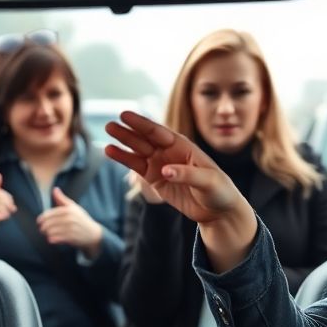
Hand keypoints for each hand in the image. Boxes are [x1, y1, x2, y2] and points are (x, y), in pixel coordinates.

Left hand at [38, 187, 103, 256]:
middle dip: (43, 227)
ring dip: (47, 233)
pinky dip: (52, 239)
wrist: (93, 233)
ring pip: (52, 231)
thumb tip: (55, 189)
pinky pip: (57, 238)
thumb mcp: (74, 207)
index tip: (39, 221)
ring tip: (47, 234)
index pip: (50, 214)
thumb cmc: (81, 219)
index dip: (42, 218)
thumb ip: (62, 199)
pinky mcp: (72, 238)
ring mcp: (71, 228)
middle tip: (42, 229)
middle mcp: (70, 218)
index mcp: (68, 210)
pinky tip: (51, 239)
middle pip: (49, 223)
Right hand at [104, 111, 246, 223]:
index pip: (159, 132)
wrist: (218, 210)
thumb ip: (187, 174)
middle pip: (145, 139)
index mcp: (184, 146)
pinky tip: (111, 151)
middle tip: (110, 125)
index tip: (125, 116)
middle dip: (128, 132)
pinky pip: (136, 167)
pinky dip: (124, 159)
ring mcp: (160, 165)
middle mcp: (170, 152)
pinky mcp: (155, 179)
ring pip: (138, 151)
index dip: (142, 124)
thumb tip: (165, 171)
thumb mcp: (208, 181)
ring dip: (123, 143)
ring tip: (107, 135)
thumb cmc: (219, 191)